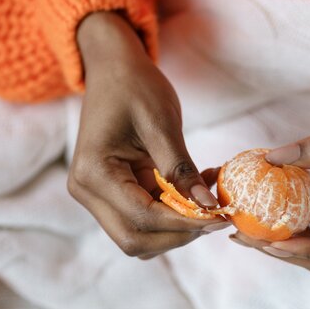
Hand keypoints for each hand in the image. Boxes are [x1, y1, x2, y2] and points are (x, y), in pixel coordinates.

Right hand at [68, 12, 226, 258]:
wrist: (113, 68)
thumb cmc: (134, 86)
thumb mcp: (161, 123)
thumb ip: (181, 168)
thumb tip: (208, 206)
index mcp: (94, 173)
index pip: (142, 217)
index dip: (185, 223)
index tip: (222, 216)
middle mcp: (87, 191)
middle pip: (135, 240)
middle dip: (179, 234)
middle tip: (217, 216)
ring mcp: (98, 195)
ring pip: (140, 236)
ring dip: (177, 227)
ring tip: (209, 198)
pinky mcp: (114, 193)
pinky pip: (145, 217)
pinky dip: (174, 214)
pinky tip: (198, 189)